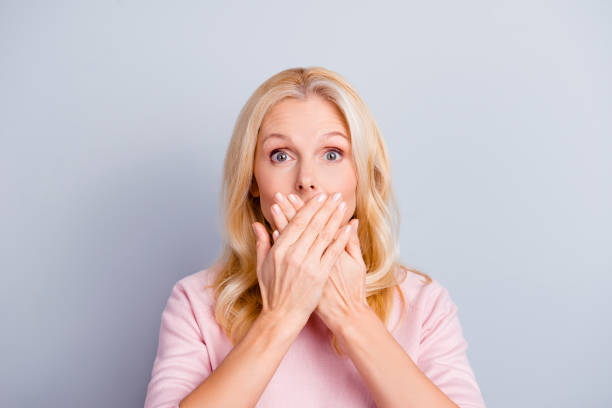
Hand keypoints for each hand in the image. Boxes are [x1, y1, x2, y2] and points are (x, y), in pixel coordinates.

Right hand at [251, 192, 352, 329]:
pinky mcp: (320, 275)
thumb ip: (261, 242)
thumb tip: (257, 224)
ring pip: (324, 235)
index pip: (296, 222)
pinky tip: (349, 227)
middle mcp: (293, 254)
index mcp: (279, 249)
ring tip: (342, 205)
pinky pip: (333, 251)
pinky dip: (341, 238)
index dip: (309, 208)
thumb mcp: (262, 265)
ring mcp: (307, 264)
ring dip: (335, 218)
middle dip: (325, 208)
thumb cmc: (272, 291)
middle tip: (334, 195)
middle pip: (313, 225)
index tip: (318, 197)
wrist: (282, 315)